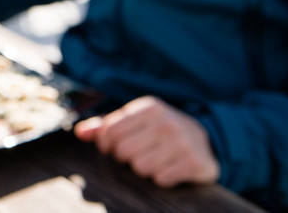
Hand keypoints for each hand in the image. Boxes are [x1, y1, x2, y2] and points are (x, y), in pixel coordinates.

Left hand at [74, 96, 219, 187]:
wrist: (207, 141)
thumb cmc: (162, 130)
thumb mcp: (137, 121)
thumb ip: (107, 125)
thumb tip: (79, 133)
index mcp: (149, 107)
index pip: (110, 130)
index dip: (105, 144)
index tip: (111, 148)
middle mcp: (166, 121)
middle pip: (123, 151)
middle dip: (125, 158)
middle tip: (137, 155)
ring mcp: (182, 142)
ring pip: (140, 167)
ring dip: (144, 169)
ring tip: (156, 160)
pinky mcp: (194, 163)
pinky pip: (160, 179)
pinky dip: (161, 179)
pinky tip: (170, 169)